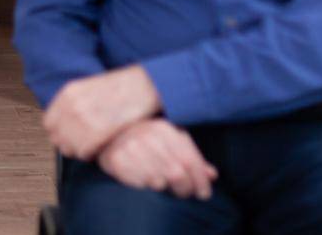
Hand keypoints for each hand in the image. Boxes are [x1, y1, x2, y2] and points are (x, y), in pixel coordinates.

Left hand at [44, 65, 161, 160]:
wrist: (142, 87)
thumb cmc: (121, 88)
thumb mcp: (89, 87)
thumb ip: (73, 104)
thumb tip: (63, 123)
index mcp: (67, 93)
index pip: (49, 123)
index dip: (59, 132)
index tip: (69, 136)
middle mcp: (71, 106)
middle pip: (57, 138)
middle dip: (67, 144)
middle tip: (82, 145)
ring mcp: (83, 118)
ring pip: (68, 148)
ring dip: (78, 150)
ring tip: (92, 146)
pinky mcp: (96, 131)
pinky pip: (83, 152)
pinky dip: (89, 154)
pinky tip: (99, 148)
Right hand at [97, 119, 216, 200]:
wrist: (109, 134)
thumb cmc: (147, 141)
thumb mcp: (171, 143)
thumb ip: (192, 158)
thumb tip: (212, 175)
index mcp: (164, 128)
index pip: (189, 159)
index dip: (200, 180)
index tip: (204, 193)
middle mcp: (147, 135)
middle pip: (176, 173)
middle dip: (185, 188)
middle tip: (184, 193)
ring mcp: (130, 146)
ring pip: (158, 181)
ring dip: (164, 188)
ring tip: (164, 185)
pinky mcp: (116, 159)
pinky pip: (139, 184)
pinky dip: (145, 186)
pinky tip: (145, 180)